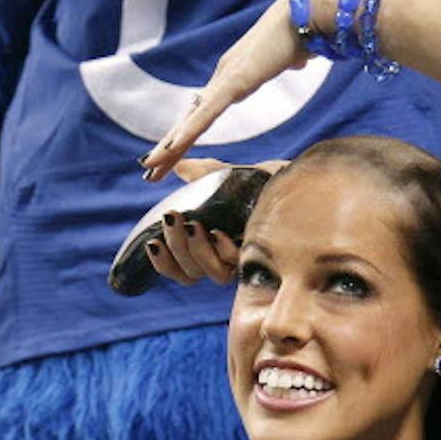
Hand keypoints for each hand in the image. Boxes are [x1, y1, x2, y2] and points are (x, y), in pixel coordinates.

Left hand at [140, 0, 315, 180]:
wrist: (310, 9)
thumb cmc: (304, 28)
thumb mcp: (293, 54)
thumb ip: (289, 60)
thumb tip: (298, 60)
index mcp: (233, 76)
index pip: (203, 113)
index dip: (186, 135)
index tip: (171, 155)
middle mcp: (222, 77)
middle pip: (189, 120)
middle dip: (168, 148)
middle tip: (147, 172)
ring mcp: (226, 79)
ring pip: (191, 120)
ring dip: (170, 146)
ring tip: (149, 167)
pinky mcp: (235, 80)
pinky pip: (208, 112)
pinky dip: (190, 130)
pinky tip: (173, 147)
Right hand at [141, 159, 286, 286]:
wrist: (288, 179)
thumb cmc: (257, 181)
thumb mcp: (222, 176)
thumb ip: (198, 174)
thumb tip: (176, 165)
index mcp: (208, 249)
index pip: (179, 270)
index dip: (163, 263)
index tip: (152, 243)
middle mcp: (224, 260)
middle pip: (191, 272)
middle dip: (176, 247)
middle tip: (171, 217)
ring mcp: (243, 260)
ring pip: (213, 274)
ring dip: (197, 251)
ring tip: (192, 225)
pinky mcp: (261, 255)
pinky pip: (238, 264)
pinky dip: (223, 250)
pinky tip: (218, 232)